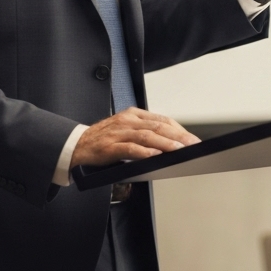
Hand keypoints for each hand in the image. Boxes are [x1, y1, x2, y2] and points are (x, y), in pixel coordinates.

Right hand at [70, 108, 200, 167]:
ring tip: (179, 149)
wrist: (77, 145)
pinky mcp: (110, 146)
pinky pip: (129, 148)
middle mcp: (128, 121)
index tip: (193, 139)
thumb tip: (170, 142)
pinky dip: (144, 152)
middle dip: (178, 136)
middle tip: (192, 144)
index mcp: (134, 115)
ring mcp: (119, 133)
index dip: (180, 129)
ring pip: (147, 136)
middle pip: (158, 127)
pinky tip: (154, 155)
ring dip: (165, 143)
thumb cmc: (104, 139)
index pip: (162, 120)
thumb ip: (145, 133)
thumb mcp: (127, 130)